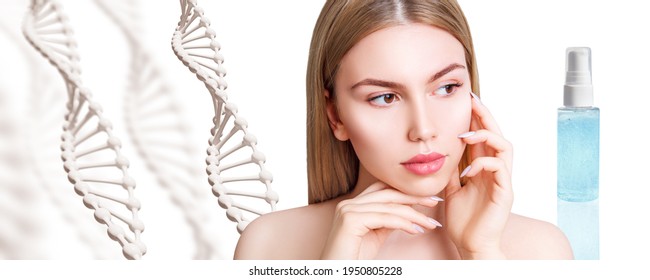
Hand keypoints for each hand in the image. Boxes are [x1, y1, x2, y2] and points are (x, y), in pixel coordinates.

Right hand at [320, 182, 441, 258]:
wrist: (336, 273)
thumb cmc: (353, 259)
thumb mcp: (376, 235)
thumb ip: (388, 221)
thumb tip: (408, 212)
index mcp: (353, 204)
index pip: (383, 189)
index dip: (406, 191)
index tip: (427, 197)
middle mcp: (348, 203)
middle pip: (387, 193)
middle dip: (414, 197)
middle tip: (435, 201)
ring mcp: (347, 210)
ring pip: (388, 207)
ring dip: (414, 215)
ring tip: (430, 223)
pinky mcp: (350, 220)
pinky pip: (384, 218)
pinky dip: (403, 224)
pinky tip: (416, 230)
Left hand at [444, 92, 513, 258]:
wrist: (470, 245)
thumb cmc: (463, 221)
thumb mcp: (451, 190)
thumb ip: (451, 171)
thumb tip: (441, 152)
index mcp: (483, 169)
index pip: (483, 137)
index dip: (476, 119)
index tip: (465, 102)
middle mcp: (496, 172)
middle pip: (497, 135)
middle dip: (485, 116)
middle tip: (472, 101)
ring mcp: (502, 181)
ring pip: (505, 147)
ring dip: (486, 136)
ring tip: (466, 135)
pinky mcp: (505, 193)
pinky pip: (500, 169)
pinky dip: (483, 163)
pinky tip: (467, 169)